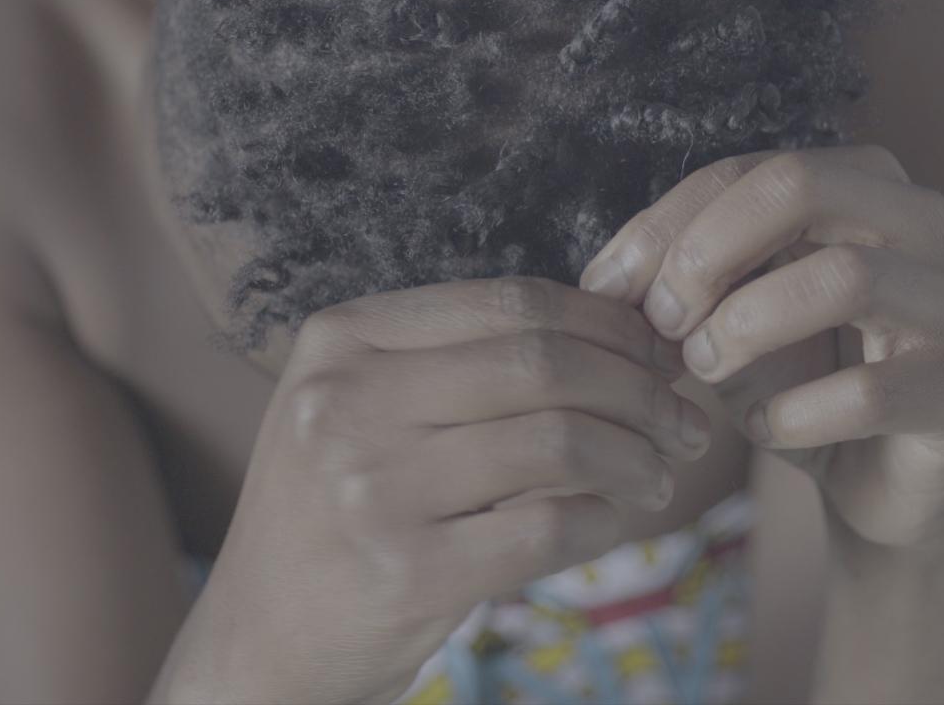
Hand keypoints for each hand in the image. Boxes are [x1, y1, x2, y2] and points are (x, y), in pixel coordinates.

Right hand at [159, 277, 711, 704]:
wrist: (261, 640)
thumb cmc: (339, 511)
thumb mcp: (364, 408)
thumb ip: (466, 363)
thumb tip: (628, 334)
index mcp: (343, 339)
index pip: (512, 302)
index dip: (608, 323)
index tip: (659, 354)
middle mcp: (346, 402)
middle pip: (544, 363)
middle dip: (640, 388)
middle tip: (683, 418)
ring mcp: (371, 488)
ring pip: (558, 442)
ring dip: (636, 456)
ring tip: (659, 474)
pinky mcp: (406, 573)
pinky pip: (549, 528)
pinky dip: (605, 520)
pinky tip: (613, 520)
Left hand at [578, 146, 943, 553]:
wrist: (884, 483)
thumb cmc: (803, 378)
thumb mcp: (729, 316)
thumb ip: (681, 282)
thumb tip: (604, 281)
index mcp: (864, 184)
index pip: (750, 171)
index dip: (665, 225)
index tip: (606, 289)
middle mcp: (923, 223)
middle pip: (802, 185)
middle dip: (708, 250)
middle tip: (661, 320)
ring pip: (845, 276)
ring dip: (747, 326)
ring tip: (704, 369)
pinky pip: (873, 392)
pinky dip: (795, 415)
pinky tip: (765, 431)